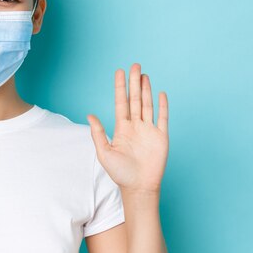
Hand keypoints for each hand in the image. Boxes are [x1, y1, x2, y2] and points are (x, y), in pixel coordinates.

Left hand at [87, 63, 168, 193]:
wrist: (138, 187)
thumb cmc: (120, 173)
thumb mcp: (104, 152)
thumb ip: (98, 133)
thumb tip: (89, 115)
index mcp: (121, 128)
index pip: (121, 103)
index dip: (120, 87)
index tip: (119, 72)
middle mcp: (135, 126)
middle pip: (135, 99)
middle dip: (134, 82)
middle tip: (135, 65)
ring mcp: (149, 130)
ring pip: (147, 105)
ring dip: (146, 90)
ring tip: (144, 75)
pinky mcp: (161, 137)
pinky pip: (162, 118)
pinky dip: (162, 106)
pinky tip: (161, 94)